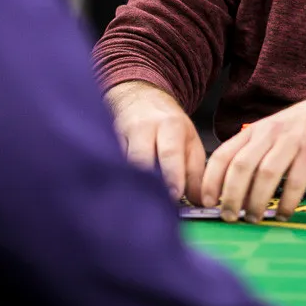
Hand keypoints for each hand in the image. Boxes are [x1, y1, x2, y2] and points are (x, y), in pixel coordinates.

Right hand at [105, 81, 205, 203]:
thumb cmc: (169, 125)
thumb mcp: (190, 142)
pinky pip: (108, 164)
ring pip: (122, 163)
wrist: (141, 100)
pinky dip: (114, 180)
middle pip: (141, 158)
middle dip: (147, 183)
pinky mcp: (105, 142)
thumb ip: (196, 173)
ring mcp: (121, 134)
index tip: (174, 196)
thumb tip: (200, 202)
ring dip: (129, 184)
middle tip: (154, 206)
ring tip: (135, 205)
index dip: (171, 176)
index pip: (170, 153)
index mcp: (170, 126)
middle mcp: (144, 128)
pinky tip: (118, 194)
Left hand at [201, 95, 305, 222]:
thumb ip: (248, 155)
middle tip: (228, 216)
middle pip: (242, 166)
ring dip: (257, 201)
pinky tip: (283, 214)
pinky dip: (287, 201)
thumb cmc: (296, 130)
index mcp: (253, 132)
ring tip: (253, 218)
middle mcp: (269, 134)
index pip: (223, 154)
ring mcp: (291, 142)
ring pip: (266, 174)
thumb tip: (225, 190)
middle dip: (231, 195)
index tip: (206, 202)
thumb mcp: (267, 134)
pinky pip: (296, 180)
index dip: (211, 180)